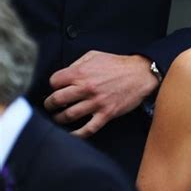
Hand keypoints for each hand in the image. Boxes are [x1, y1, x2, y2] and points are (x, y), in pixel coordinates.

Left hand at [44, 51, 158, 136]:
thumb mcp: (95, 55)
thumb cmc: (118, 64)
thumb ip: (77, 64)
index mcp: (81, 72)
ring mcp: (96, 102)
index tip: (55, 89)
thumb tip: (65, 74)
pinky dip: (77, 134)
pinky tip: (71, 134)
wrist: (140, 74)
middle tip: (50, 106)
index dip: (53, 85)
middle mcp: (86, 88)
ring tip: (58, 118)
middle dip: (49, 104)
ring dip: (59, 118)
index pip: (54, 81)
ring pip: (68, 115)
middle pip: (57, 99)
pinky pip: (87, 129)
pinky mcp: (106, 114)